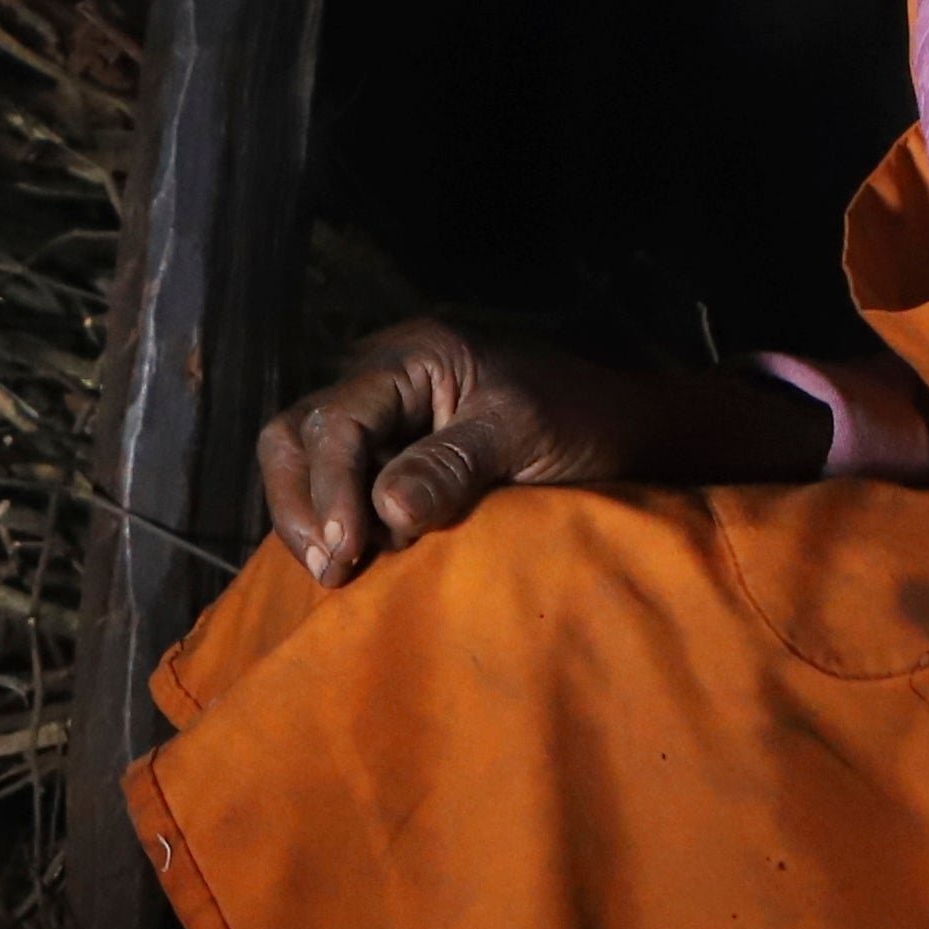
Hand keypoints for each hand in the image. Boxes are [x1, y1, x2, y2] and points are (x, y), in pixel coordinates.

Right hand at [255, 321, 836, 584]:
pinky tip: (349, 560)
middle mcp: (382, 378)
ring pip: (304, 457)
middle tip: (331, 570)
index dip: (331, 487)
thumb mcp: (524, 436)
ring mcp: (384, 416)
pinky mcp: (391, 453)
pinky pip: (335, 482)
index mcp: (412, 357)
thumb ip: (452, 466)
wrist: (630, 435)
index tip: (349, 550)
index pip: (339, 420)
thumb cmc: (585, 424)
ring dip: (309, 514)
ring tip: (335, 571)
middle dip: (302, 502)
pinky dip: (331, 519)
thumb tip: (385, 510)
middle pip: (298, 434)